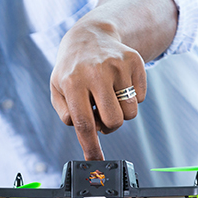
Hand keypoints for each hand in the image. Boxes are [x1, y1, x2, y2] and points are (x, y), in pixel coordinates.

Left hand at [50, 19, 146, 160]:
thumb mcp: (57, 89)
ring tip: (107, 99)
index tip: (95, 160)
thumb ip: (66, 114)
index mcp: (73, 82)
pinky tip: (117, 85)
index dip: (91, 145)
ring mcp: (118, 65)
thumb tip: (84, 133)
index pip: (84, 123)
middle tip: (100, 116)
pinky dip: (131, 98)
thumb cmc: (71, 71)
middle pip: (113, 121)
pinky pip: (141, 98)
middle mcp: (96, 72)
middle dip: (108, 127)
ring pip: (130, 112)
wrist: (90, 36)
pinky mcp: (135, 61)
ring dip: (120, 113)